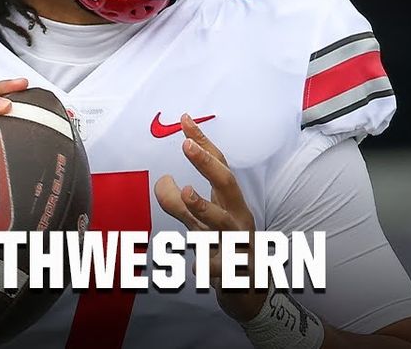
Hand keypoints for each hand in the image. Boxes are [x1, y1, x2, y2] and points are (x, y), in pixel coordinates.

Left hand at [154, 114, 265, 322]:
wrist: (248, 291)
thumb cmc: (224, 248)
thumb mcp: (199, 223)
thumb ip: (178, 203)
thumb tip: (162, 179)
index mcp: (230, 203)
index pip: (219, 165)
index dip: (203, 142)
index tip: (185, 120)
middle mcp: (237, 217)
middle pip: (227, 185)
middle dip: (207, 164)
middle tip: (186, 145)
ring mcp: (238, 243)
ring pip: (223, 223)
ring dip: (204, 206)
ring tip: (186, 192)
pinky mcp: (235, 270)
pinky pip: (219, 266)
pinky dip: (208, 265)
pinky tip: (197, 267)